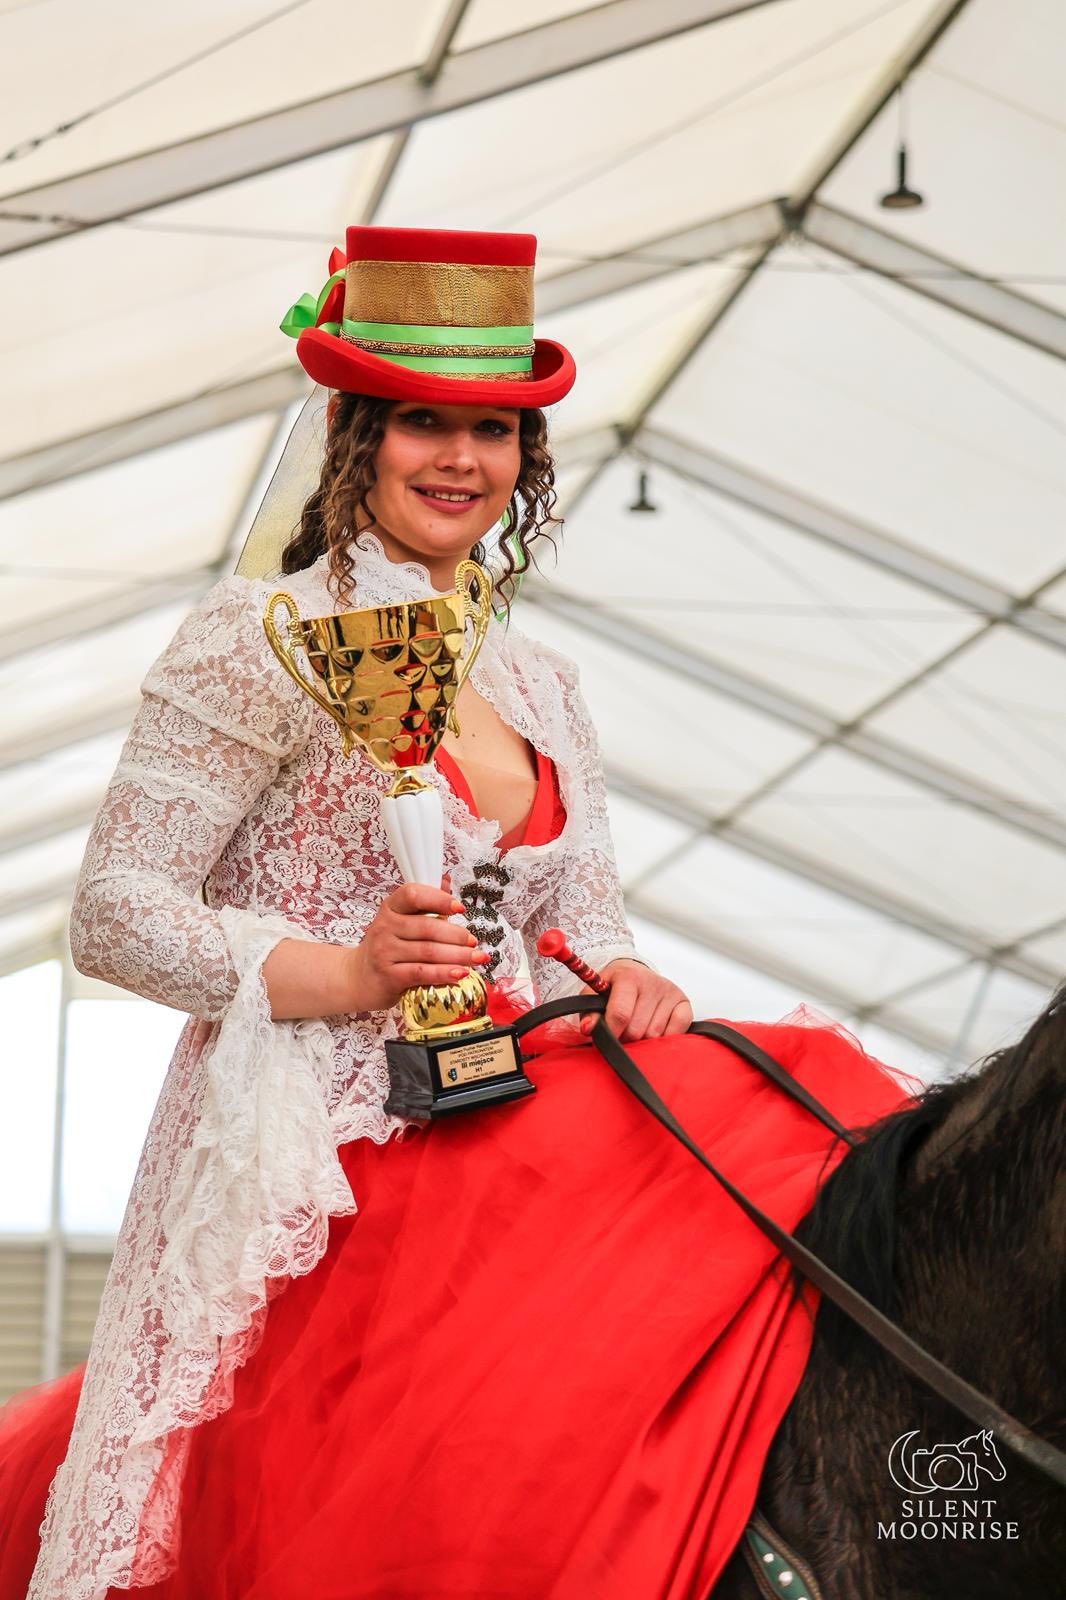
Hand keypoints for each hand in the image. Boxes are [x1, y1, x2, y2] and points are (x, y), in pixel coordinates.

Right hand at [343, 872, 487, 1012]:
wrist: (358, 977)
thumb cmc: (387, 947)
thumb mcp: (400, 921)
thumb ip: (425, 904)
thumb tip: (445, 882)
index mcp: (390, 908)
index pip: (413, 895)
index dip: (439, 899)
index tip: (459, 908)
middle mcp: (385, 927)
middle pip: (428, 927)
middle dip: (457, 935)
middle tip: (473, 941)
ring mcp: (385, 952)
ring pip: (429, 952)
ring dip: (458, 956)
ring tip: (477, 958)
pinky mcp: (389, 976)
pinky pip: (422, 973)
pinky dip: (444, 974)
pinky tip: (461, 974)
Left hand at [578, 959, 692, 1042]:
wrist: (634, 973)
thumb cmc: (613, 987)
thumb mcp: (595, 993)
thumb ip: (588, 1011)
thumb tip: (588, 1029)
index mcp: (628, 977)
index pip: (621, 1013)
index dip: (610, 1033)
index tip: (603, 1041)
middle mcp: (652, 982)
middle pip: (637, 1030)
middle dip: (625, 1037)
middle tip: (621, 1031)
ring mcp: (670, 992)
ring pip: (654, 1035)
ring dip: (643, 1040)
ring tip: (637, 1028)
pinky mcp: (685, 1003)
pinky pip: (676, 1032)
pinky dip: (664, 1038)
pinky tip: (655, 1029)